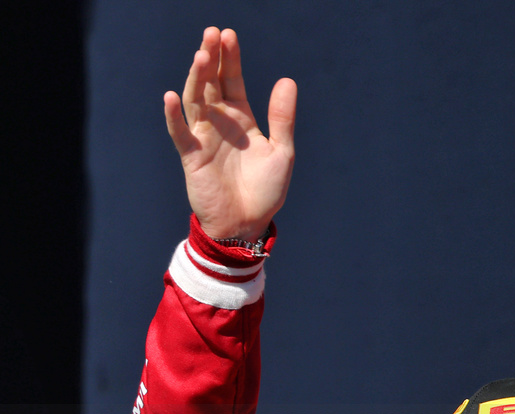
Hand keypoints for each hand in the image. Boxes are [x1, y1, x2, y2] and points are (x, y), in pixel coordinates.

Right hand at [163, 27, 296, 240]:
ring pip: (195, 101)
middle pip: (211, 84)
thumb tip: (287, 80)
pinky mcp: (191, 156)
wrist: (247, 224)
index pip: (232, 81)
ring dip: (196, 78)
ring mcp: (203, 137)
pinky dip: (174, 116)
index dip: (230, 59)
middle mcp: (220, 122)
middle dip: (211, 58)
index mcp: (242, 118)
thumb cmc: (266, 190)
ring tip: (201, 56)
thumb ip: (282, 118)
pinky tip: (172, 96)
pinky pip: (179, 133)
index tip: (228, 34)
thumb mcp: (281, 151)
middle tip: (212, 33)